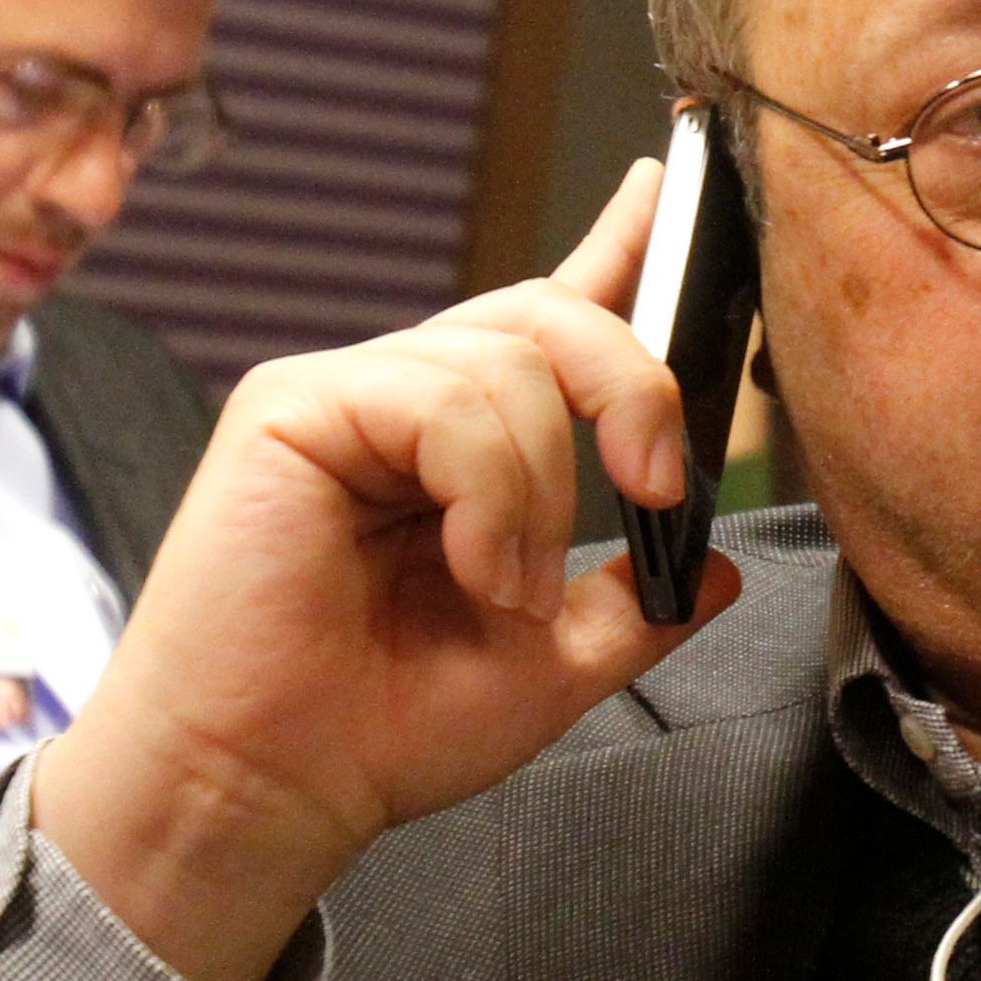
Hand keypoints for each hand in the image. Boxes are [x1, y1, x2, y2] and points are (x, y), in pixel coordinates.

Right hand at [35, 162, 738, 980]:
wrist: (264, 790)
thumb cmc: (374, 734)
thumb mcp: (549, 671)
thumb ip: (634, 608)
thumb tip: (717, 570)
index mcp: (466, 451)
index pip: (551, 318)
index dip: (618, 247)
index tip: (675, 190)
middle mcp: (408, 403)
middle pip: (554, 318)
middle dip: (632, 391)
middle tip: (655, 489)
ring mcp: (348, 395)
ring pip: (512, 362)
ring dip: (542, 493)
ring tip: (505, 591)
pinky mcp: (292, 405)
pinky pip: (442, 398)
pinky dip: (487, 491)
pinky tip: (469, 567)